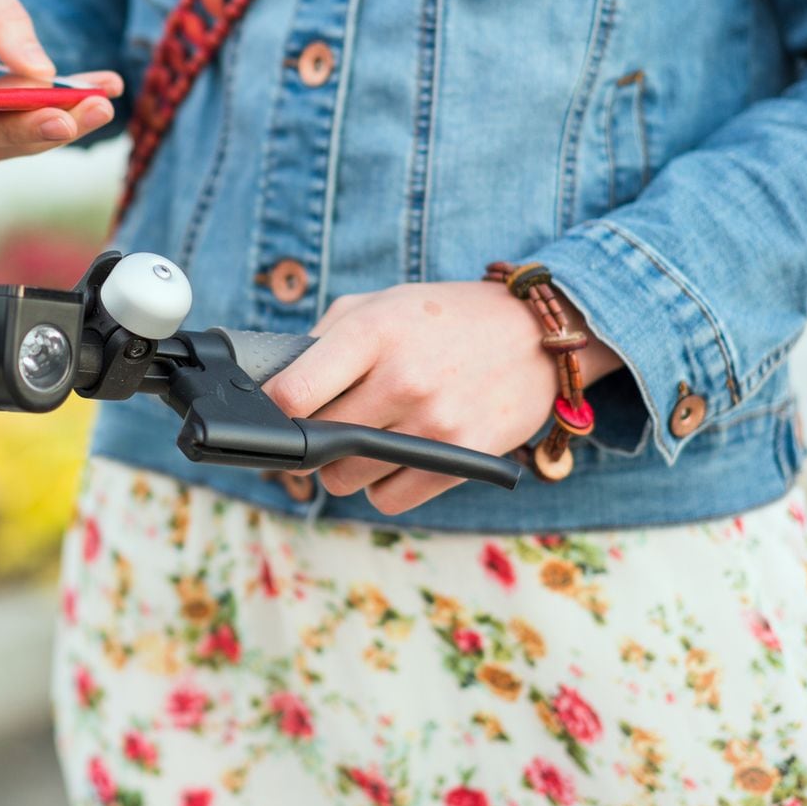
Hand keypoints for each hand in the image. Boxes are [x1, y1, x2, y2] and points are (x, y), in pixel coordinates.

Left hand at [263, 282, 621, 514]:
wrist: (535, 333)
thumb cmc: (441, 319)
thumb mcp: (378, 305)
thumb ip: (321, 341)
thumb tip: (271, 388)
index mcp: (372, 333)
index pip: (292, 393)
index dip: (272, 411)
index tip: (274, 413)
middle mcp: (402, 378)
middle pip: (316, 444)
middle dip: (308, 441)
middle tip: (322, 428)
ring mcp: (435, 421)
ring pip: (346, 478)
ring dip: (344, 468)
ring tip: (364, 440)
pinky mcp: (463, 456)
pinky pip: (389, 500)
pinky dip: (381, 488)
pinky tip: (393, 461)